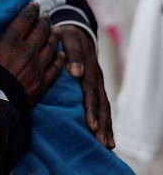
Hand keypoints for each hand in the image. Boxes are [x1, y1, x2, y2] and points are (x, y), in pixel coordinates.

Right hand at [0, 2, 63, 106]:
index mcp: (11, 41)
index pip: (25, 20)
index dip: (31, 10)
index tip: (34, 5)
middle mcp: (27, 51)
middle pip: (41, 31)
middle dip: (44, 21)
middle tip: (46, 16)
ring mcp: (37, 67)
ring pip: (51, 47)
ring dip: (54, 36)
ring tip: (56, 30)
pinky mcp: (42, 83)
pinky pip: (55, 67)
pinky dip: (59, 58)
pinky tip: (61, 53)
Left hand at [57, 24, 114, 148]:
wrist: (77, 29)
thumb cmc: (68, 35)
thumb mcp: (68, 39)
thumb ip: (71, 54)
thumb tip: (76, 72)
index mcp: (89, 69)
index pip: (90, 92)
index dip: (91, 109)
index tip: (92, 125)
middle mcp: (97, 78)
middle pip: (101, 104)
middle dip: (102, 124)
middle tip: (101, 142)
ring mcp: (98, 83)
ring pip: (105, 107)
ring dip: (106, 126)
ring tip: (107, 145)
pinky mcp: (96, 87)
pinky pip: (102, 105)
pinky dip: (105, 120)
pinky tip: (105, 135)